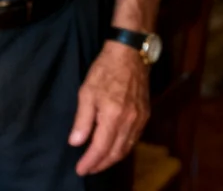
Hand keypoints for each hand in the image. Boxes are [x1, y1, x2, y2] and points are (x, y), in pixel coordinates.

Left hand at [69, 41, 150, 174]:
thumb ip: (82, 120)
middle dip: (101, 164)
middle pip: (116, 152)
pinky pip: (135, 138)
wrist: (130, 53)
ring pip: (127, 147)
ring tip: (99, 163)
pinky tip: (115, 147)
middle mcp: (130, 121)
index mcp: (113, 115)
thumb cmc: (106, 69)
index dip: (90, 162)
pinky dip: (124, 148)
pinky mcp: (145, 114)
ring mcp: (140, 118)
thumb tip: (76, 142)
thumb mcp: (87, 92)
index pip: (101, 148)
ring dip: (113, 159)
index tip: (80, 170)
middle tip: (88, 169)